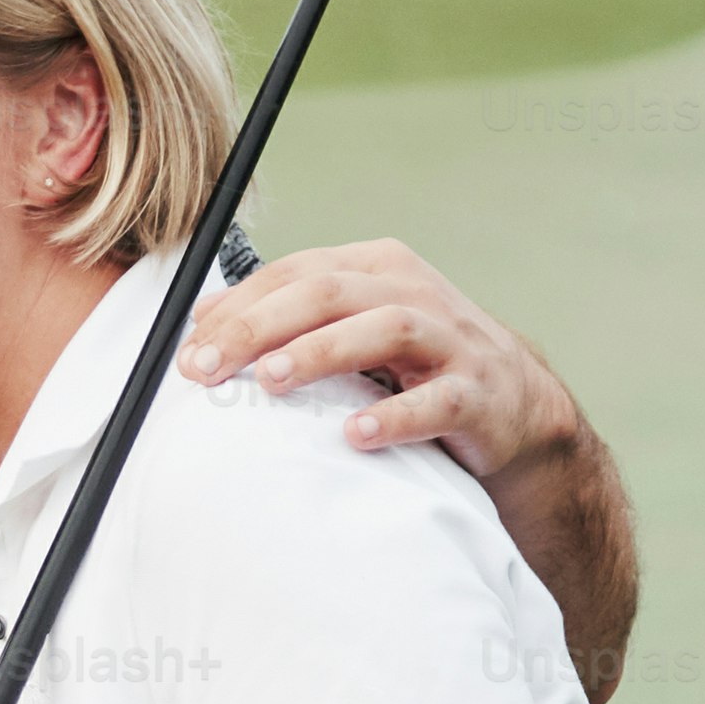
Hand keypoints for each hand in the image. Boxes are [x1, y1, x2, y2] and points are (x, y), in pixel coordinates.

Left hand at [187, 238, 585, 488]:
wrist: (514, 405)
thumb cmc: (417, 365)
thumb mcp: (354, 329)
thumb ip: (289, 319)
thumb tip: (203, 321)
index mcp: (377, 268)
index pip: (296, 274)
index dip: (238, 308)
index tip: (189, 350)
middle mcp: (413, 293)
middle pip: (328, 292)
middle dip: (259, 328)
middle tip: (207, 368)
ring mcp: (450, 341)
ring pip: (383, 328)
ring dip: (321, 352)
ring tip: (271, 381)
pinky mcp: (478, 394)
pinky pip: (436, 401)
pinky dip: (395, 416)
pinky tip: (355, 435)